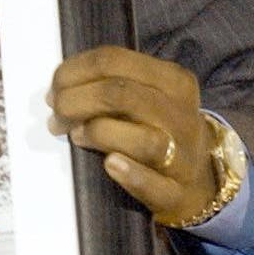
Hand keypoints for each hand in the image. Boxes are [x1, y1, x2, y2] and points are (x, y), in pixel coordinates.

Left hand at [48, 45, 219, 226]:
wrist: (199, 180)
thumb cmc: (157, 129)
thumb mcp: (145, 95)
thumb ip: (107, 84)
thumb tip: (57, 89)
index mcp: (172, 81)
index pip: (113, 61)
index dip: (72, 72)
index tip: (54, 89)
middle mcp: (182, 115)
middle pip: (119, 95)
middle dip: (74, 102)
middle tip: (57, 116)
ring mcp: (184, 156)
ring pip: (142, 139)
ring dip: (97, 134)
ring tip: (76, 136)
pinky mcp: (178, 193)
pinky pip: (154, 184)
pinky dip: (130, 174)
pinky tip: (110, 164)